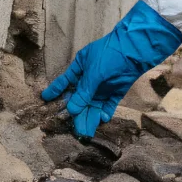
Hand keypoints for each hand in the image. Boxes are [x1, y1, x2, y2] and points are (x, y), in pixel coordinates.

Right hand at [41, 1, 181, 137]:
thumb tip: (72, 109)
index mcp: (81, 66)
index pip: (65, 81)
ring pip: (94, 104)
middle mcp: (90, 77)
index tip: (45, 99)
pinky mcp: (116, 91)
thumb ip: (84, 92)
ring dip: (91, 116)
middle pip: (80, 98)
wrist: (136, 50)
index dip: (56, 91)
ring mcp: (104, 85)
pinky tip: (103, 119)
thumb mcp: (94, 72)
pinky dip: (105, 112)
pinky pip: (108, 104)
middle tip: (75, 128)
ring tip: (87, 131)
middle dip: (77, 112)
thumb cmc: (110, 55)